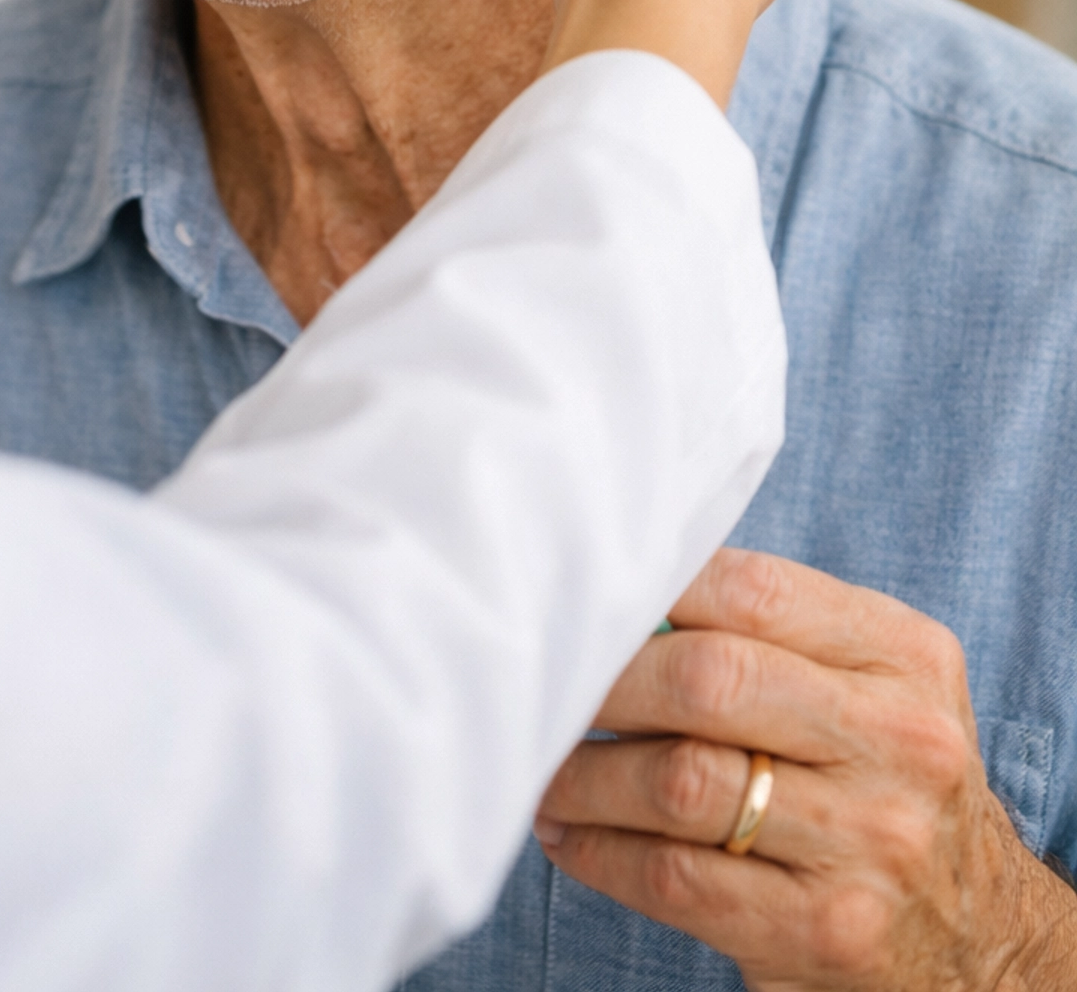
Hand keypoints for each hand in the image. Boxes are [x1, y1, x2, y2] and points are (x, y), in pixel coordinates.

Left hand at [534, 547, 1076, 987]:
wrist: (976, 935)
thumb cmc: (884, 778)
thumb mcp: (872, 682)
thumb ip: (773, 631)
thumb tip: (624, 593)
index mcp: (906, 656)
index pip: (752, 590)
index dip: (650, 589)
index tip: (586, 602)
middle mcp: (900, 743)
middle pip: (710, 680)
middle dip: (606, 682)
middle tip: (552, 687)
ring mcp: (868, 843)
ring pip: (682, 781)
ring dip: (586, 774)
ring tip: (548, 768)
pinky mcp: (823, 930)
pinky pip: (676, 877)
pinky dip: (600, 852)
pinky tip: (571, 834)